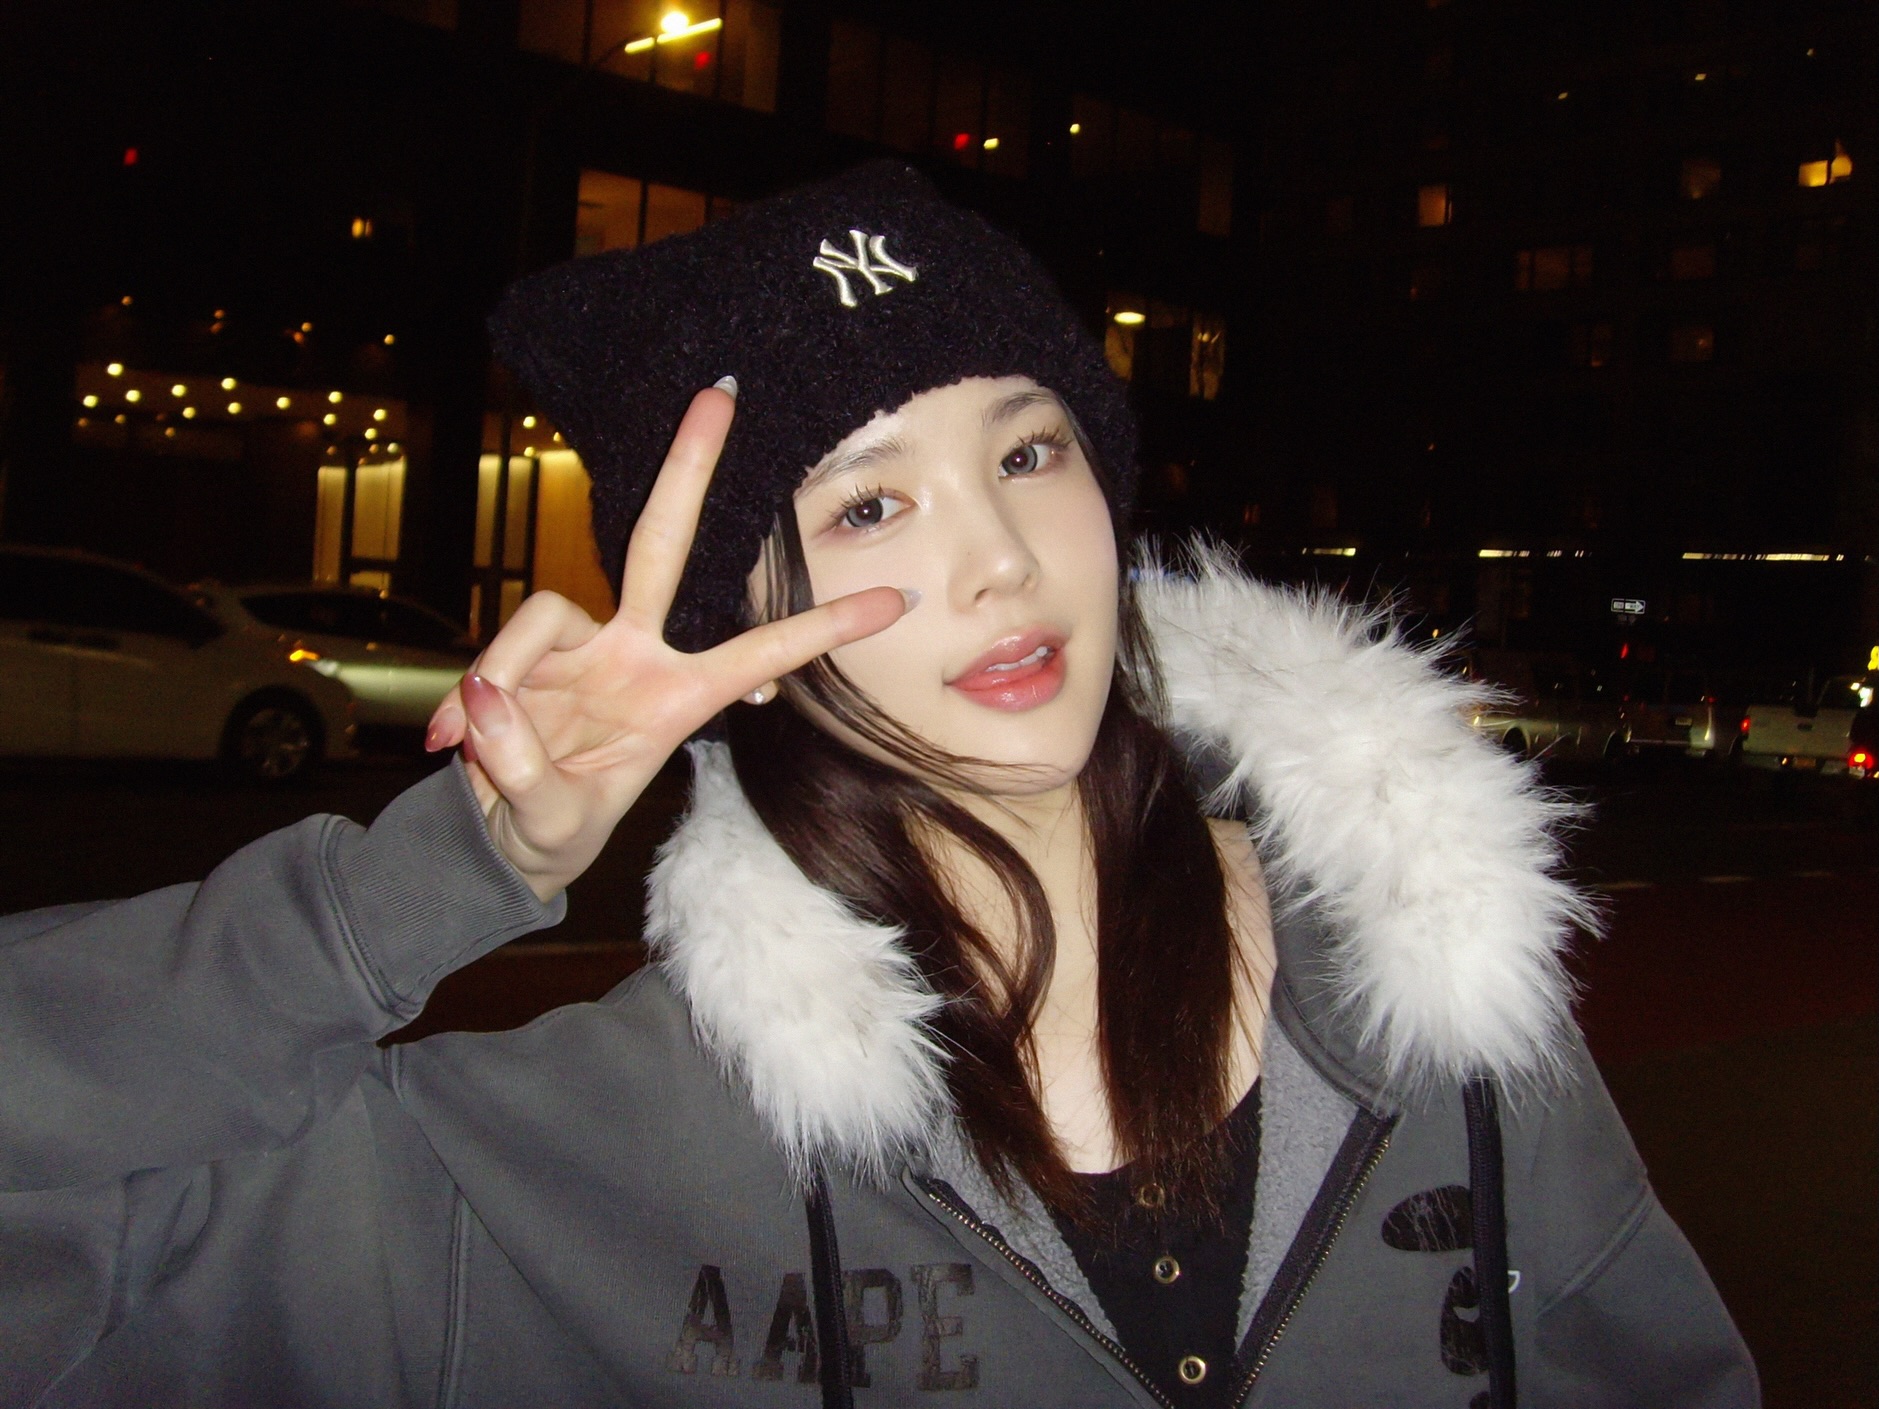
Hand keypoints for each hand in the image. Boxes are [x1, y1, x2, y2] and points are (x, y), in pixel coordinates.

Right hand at [424, 384, 910, 900]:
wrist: (502, 841)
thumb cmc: (555, 829)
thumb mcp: (550, 823)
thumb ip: (522, 768)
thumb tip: (486, 700)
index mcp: (679, 699)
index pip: (763, 651)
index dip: (824, 627)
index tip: (896, 601)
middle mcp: (634, 654)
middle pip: (661, 544)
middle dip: (689, 471)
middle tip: (719, 395)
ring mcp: (578, 646)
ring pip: (546, 613)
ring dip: (504, 676)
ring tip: (468, 747)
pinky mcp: (523, 650)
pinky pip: (495, 653)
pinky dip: (468, 700)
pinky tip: (444, 744)